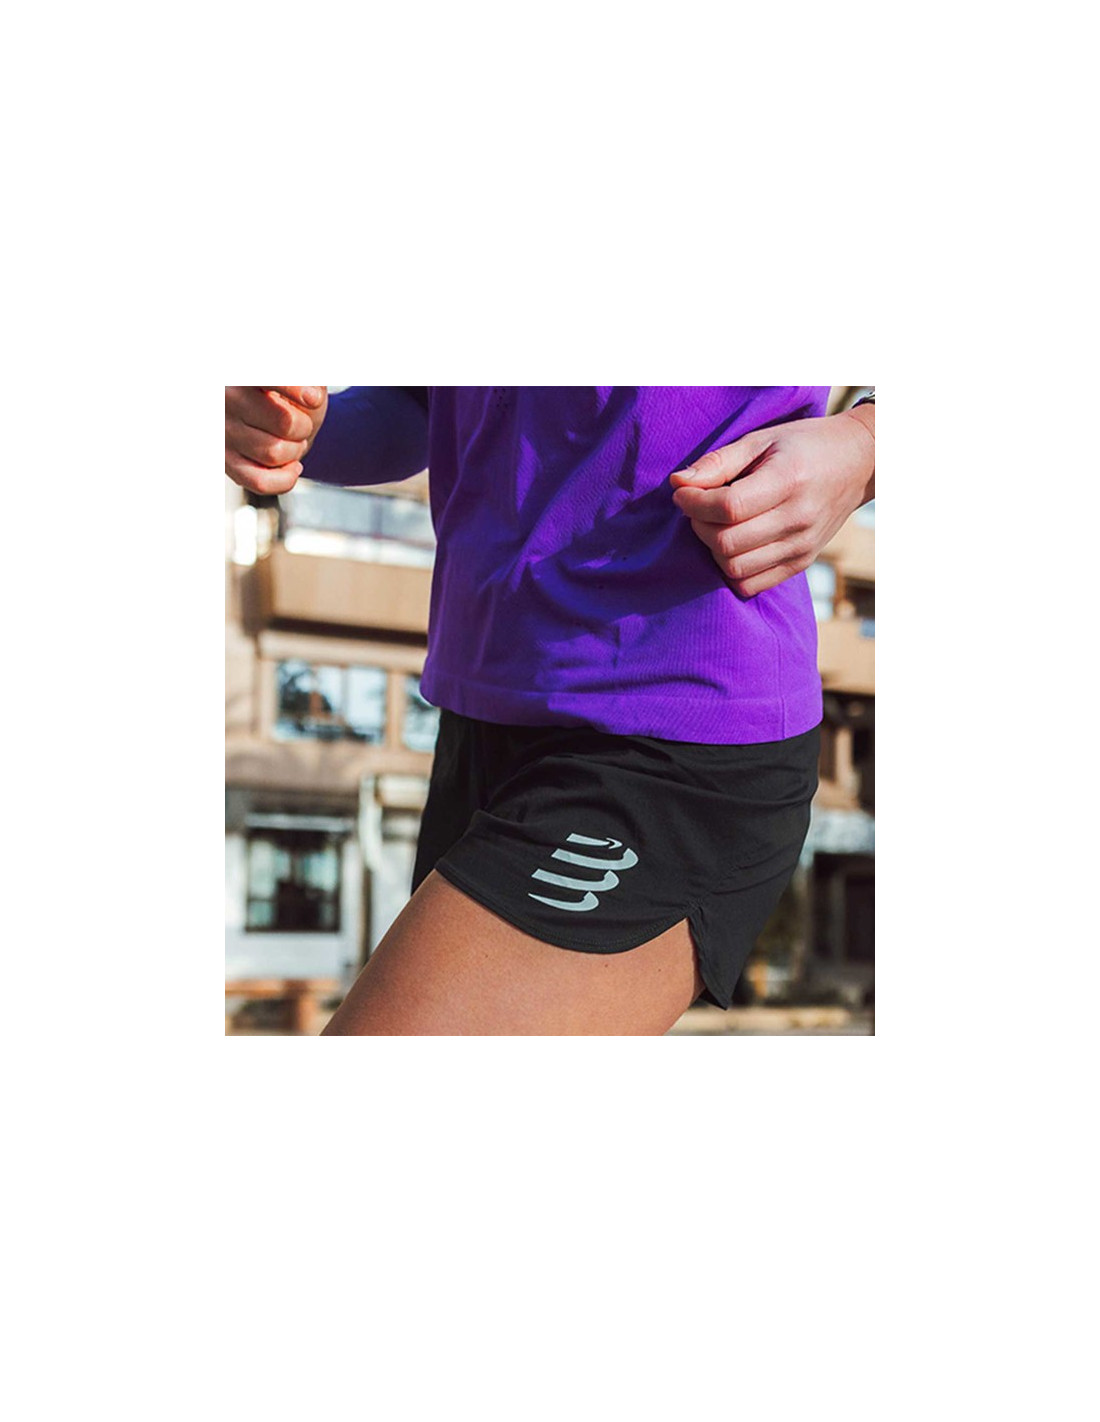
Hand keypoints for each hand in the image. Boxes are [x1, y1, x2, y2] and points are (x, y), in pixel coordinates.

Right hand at [225, 386, 327, 494]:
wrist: (275, 415)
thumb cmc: (291, 394)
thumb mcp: (304, 376)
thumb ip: (309, 379)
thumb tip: (312, 395)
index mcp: (245, 373)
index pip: (268, 379)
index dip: (293, 389)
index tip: (313, 399)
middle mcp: (227, 399)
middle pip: (285, 423)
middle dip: (303, 428)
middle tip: (299, 424)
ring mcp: (224, 432)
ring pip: (275, 453)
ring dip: (295, 451)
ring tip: (290, 440)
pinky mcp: (226, 462)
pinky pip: (260, 482)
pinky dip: (285, 479)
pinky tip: (292, 466)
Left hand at [669, 407, 874, 597]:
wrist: (859, 463)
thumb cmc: (804, 446)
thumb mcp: (762, 440)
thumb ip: (719, 462)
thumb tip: (678, 483)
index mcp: (788, 481)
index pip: (727, 507)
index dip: (693, 503)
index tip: (682, 492)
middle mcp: (798, 519)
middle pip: (726, 542)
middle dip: (698, 525)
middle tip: (698, 507)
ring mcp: (801, 547)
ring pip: (734, 568)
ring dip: (712, 549)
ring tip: (715, 525)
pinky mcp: (801, 563)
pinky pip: (751, 584)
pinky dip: (731, 570)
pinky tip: (731, 545)